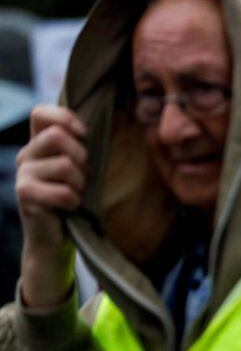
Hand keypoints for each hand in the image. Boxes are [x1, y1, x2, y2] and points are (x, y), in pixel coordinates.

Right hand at [16, 105, 87, 306]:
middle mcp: (27, 155)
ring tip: (76, 194)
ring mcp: (23, 174)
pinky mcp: (25, 194)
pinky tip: (70, 207)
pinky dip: (74, 201)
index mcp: (39, 144)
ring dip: (80, 183)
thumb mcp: (79, 169)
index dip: (64, 117)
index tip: (84, 134)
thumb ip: (81, 148)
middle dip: (81, 157)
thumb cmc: (73, 200)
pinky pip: (63, 191)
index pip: (41, 113)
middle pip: (57, 136)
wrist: (53, 237)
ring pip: (64, 165)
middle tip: (84, 176)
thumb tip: (107, 126)